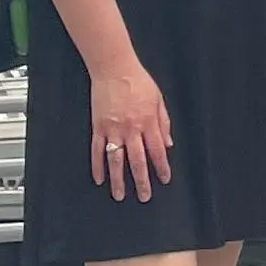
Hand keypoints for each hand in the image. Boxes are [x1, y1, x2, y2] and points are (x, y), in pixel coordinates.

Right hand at [89, 59, 172, 201]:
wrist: (114, 69)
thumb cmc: (139, 82)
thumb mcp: (159, 100)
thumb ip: (163, 123)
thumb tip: (168, 144)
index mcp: (148, 122)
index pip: (157, 151)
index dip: (162, 167)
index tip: (164, 179)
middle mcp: (131, 129)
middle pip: (137, 160)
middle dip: (142, 180)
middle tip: (144, 196)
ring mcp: (112, 129)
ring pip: (116, 160)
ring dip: (118, 179)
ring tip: (119, 195)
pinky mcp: (98, 127)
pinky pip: (97, 150)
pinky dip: (97, 166)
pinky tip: (99, 179)